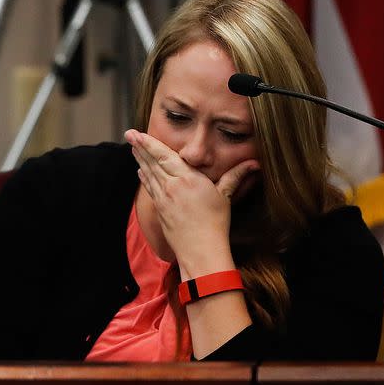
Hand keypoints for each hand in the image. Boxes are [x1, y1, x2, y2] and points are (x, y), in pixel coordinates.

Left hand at [126, 129, 258, 276]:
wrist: (200, 250)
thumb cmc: (215, 224)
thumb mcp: (226, 197)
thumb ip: (235, 177)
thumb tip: (254, 164)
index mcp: (188, 179)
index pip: (165, 156)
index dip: (150, 144)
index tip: (139, 134)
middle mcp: (172, 186)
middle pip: (153, 162)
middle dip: (140, 147)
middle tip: (129, 135)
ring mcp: (163, 198)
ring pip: (149, 174)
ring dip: (140, 159)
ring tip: (132, 148)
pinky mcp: (160, 210)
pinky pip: (150, 188)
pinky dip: (144, 177)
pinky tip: (140, 171)